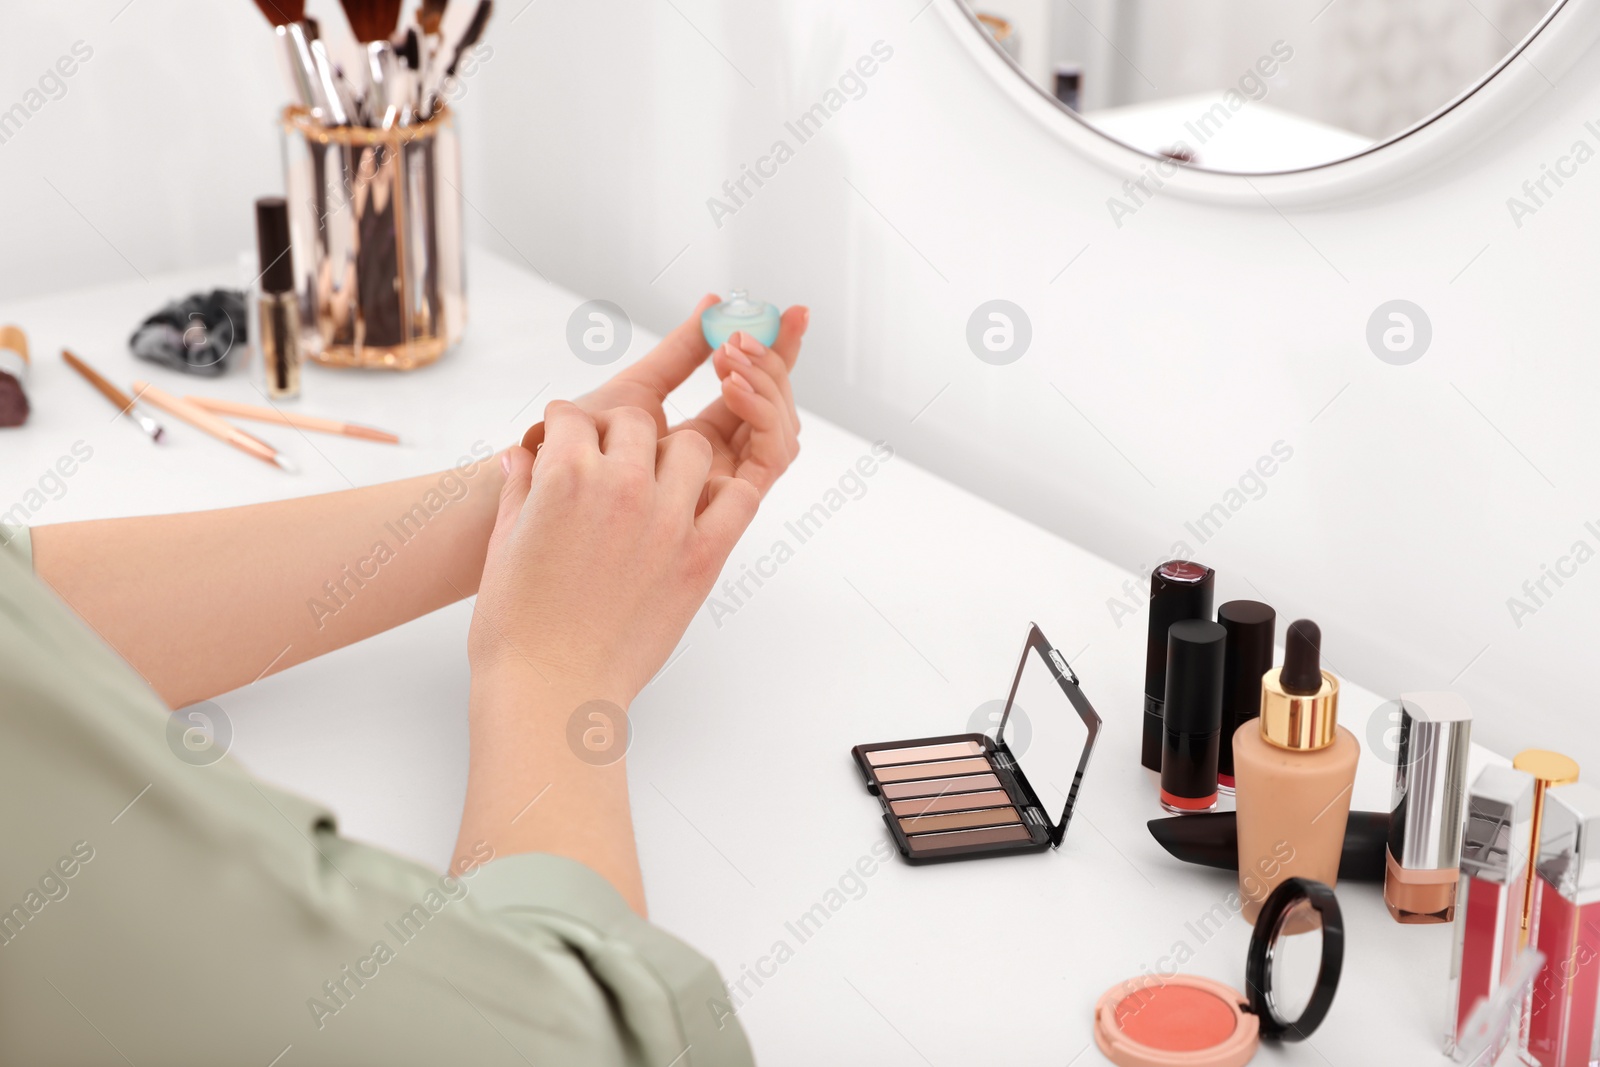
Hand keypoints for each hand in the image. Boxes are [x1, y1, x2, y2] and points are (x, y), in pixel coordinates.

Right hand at [474, 401, 759, 699]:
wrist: (552, 690)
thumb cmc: (517, 627)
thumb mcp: (503, 545)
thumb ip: (518, 489)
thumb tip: (521, 456)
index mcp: (564, 476)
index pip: (574, 416)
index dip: (565, 426)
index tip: (566, 440)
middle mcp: (621, 487)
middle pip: (633, 422)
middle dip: (616, 432)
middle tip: (609, 458)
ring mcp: (667, 521)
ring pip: (690, 447)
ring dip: (671, 455)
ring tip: (655, 481)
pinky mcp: (701, 558)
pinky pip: (737, 499)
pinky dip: (724, 493)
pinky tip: (699, 506)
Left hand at [525, 297, 807, 496]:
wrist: (548, 479)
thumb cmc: (581, 443)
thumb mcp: (638, 387)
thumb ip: (680, 352)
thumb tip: (713, 303)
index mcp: (702, 438)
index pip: (756, 390)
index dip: (779, 350)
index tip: (791, 312)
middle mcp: (721, 462)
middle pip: (777, 409)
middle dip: (779, 361)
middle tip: (752, 329)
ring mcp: (728, 482)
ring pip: (783, 430)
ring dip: (767, 383)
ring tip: (728, 356)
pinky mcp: (732, 502)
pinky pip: (773, 457)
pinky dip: (762, 413)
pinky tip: (731, 385)